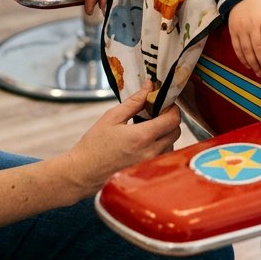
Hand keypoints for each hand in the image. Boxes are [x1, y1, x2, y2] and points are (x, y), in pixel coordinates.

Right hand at [63, 83, 182, 197]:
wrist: (83, 173)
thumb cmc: (94, 145)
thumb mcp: (112, 117)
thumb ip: (134, 101)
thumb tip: (150, 86)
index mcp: (142, 137)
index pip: (173, 119)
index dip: (172, 107)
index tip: (162, 102)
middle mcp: (151, 153)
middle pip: (176, 131)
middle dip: (170, 119)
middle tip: (156, 113)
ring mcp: (150, 165)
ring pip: (172, 144)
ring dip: (165, 133)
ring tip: (148, 128)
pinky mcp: (147, 172)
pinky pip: (163, 156)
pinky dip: (161, 146)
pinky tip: (145, 142)